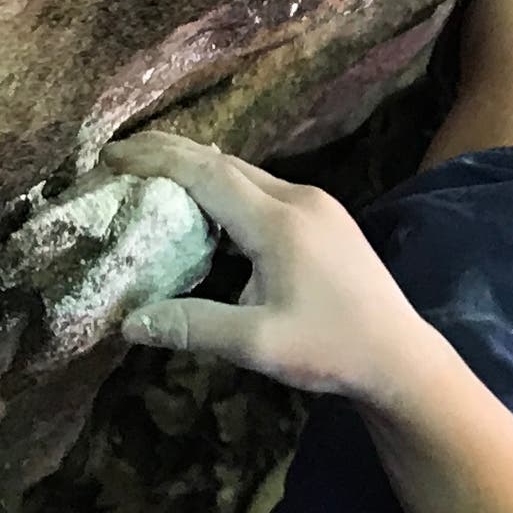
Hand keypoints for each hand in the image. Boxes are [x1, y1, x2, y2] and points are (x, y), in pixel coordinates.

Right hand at [98, 135, 444, 408]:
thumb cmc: (333, 350)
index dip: (155, 160)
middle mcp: (299, 200)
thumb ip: (194, 327)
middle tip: (119, 159)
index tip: (111, 156)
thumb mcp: (259, 345)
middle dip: (170, 156)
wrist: (401, 356)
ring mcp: (318, 206)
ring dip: (199, 172)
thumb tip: (129, 322)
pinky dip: (226, 190)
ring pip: (246, 175)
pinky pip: (264, 191)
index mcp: (279, 222)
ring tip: (152, 177)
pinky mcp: (327, 219)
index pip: (206, 174)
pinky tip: (206, 207)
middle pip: (224, 164)